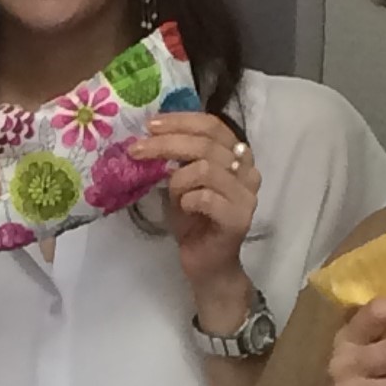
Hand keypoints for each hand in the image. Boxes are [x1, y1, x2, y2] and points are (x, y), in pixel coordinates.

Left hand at [133, 112, 259, 317]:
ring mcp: (247, 195)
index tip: (151, 124)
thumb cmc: (193, 220)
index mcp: (237, 155)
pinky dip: (186, 200)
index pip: (213, 125)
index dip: (181, 121)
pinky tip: (184, 210)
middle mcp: (248, 171)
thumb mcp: (181, 181)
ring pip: (204, 169)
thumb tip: (150, 132)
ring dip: (177, 180)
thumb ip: (178, 157)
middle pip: (206, 144)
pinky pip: (205, 197)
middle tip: (137, 150)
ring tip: (171, 195)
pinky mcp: (239, 218)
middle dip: (166, 144)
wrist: (206, 264)